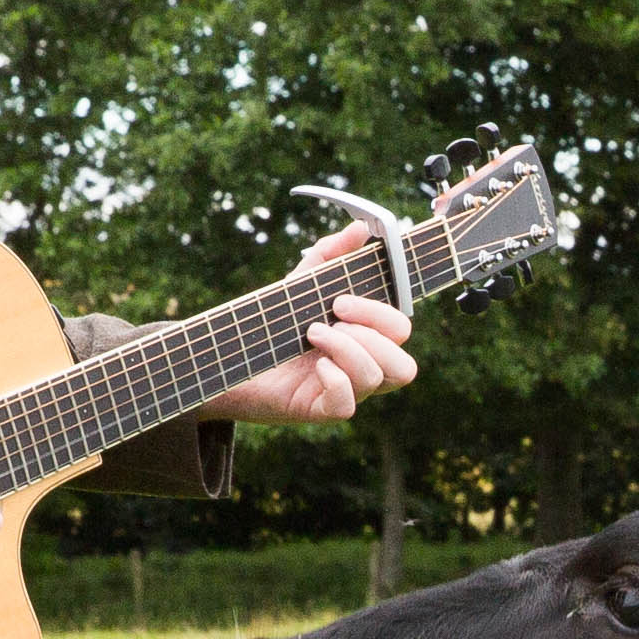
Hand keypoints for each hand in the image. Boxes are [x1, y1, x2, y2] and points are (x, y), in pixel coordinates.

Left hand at [198, 220, 419, 424]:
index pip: (401, 330)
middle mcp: (364, 368)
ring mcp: (346, 392)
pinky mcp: (321, 410)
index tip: (339, 300)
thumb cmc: (276, 320)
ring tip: (312, 334)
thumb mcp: (303, 281)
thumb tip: (361, 228)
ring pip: (378, 380)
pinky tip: (315, 367)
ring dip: (347, 349)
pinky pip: (347, 406)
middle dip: (370, 335)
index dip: (379, 314)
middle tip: (330, 319)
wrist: (233, 352)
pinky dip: (336, 381)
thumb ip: (332, 253)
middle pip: (405, 366)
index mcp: (368, 339)